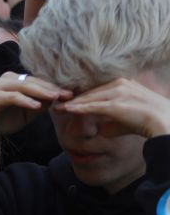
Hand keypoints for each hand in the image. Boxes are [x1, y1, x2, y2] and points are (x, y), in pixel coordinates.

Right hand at [0, 72, 71, 136]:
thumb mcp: (24, 114)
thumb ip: (38, 106)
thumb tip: (56, 100)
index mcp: (15, 81)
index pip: (39, 82)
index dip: (55, 87)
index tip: (72, 94)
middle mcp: (8, 79)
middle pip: (35, 82)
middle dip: (53, 89)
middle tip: (70, 95)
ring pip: (25, 86)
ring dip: (42, 92)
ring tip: (56, 98)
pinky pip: (13, 97)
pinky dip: (25, 101)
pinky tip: (36, 106)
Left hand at [55, 78, 169, 138]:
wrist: (165, 123)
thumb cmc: (149, 122)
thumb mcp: (128, 119)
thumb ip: (113, 122)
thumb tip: (101, 130)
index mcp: (123, 84)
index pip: (97, 89)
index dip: (81, 96)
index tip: (67, 100)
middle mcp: (120, 84)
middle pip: (90, 91)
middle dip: (72, 98)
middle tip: (55, 102)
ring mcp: (118, 93)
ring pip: (89, 98)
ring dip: (72, 103)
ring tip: (57, 107)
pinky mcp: (116, 105)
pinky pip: (93, 106)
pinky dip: (79, 108)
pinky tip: (67, 110)